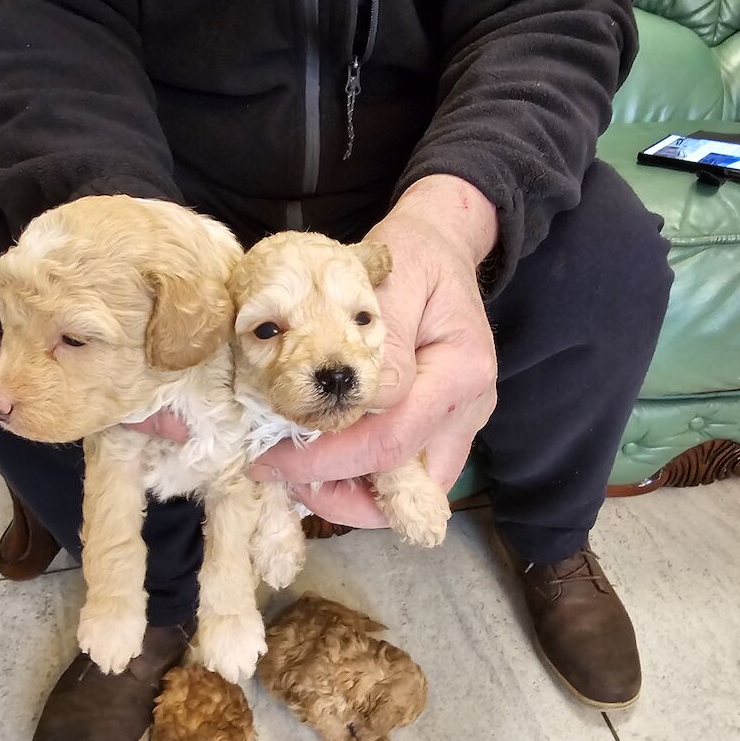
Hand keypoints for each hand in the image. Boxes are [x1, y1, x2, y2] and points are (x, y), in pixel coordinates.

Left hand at [246, 175, 498, 527]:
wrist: (441, 245)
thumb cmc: (413, 257)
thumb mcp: (391, 282)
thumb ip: (382, 344)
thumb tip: (359, 402)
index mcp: (461, 371)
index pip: (391, 441)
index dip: (326, 462)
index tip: (269, 461)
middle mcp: (470, 408)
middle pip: (410, 485)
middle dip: (340, 495)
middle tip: (282, 478)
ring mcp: (462, 422)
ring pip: (414, 491)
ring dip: (356, 495)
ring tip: (300, 474)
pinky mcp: (447, 426)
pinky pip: (411, 471)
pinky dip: (368, 479)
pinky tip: (327, 460)